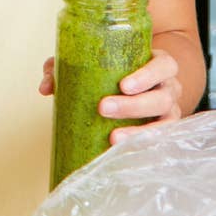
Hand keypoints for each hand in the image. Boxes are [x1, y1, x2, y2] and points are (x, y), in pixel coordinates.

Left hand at [38, 51, 184, 144]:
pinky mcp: (163, 131)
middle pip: (163, 96)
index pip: (164, 65)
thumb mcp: (93, 62)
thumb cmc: (115, 70)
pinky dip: (143, 146)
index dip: (147, 75)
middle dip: (134, 105)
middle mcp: (169, 88)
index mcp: (158, 65)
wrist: (138, 87)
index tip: (123, 85)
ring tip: (112, 138)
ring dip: (139, 130)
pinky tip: (122, 152)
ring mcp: (169, 111)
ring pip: (165, 122)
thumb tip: (46, 87)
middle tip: (104, 108)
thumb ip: (66, 67)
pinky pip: (161, 142)